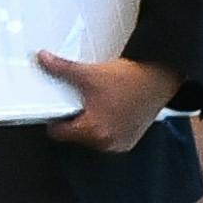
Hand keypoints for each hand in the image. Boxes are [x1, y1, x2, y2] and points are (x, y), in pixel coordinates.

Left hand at [34, 50, 174, 155]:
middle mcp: (107, 143)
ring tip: (100, 103)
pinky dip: (109, 126)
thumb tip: (44, 59)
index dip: (55, 117)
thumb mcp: (90, 73)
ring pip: (93, 137)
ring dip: (93, 123)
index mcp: (93, 131)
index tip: (58, 107)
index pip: (58, 133)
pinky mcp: (131, 139)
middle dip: (76, 119)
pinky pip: (111, 137)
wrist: (158, 77)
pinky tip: (113, 109)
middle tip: (83, 100)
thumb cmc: (130, 79)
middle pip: (76, 135)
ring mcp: (120, 143)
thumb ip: (62, 68)